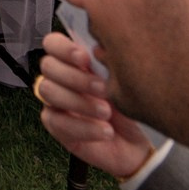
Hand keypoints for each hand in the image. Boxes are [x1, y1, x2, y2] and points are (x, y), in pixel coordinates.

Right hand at [34, 31, 153, 179]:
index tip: (85, 59)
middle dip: (75, 77)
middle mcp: (62, 79)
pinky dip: (83, 127)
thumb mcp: (124, 82)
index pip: (53, 43)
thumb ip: (107, 63)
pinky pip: (56, 122)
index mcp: (76, 62)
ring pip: (48, 91)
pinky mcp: (57, 127)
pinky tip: (105, 131)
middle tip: (103, 89)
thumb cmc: (132, 109)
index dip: (63, 48)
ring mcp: (56, 103)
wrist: (140, 146)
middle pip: (47, 65)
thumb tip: (96, 49)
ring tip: (106, 112)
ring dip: (79, 101)